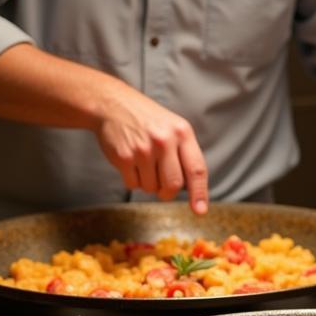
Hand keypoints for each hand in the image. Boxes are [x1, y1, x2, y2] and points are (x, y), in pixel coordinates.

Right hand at [95, 82, 208, 212]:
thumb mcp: (174, 128)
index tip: (200, 210)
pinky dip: (133, 180)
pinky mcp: (124, 157)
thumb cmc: (149, 121)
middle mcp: (165, 141)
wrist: (114, 105)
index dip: (200, 193)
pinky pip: (133, 185)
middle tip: (163, 189)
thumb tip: (194, 189)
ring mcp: (143, 150)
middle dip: (168, 193)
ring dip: (148, 184)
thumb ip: (185, 154)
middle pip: (173, 184)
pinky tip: (132, 163)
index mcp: (182, 133)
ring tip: (144, 164)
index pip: (196, 169)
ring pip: (151, 188)